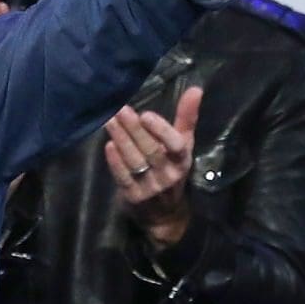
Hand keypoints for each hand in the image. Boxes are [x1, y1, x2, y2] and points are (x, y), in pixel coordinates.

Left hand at [105, 86, 201, 247]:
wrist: (165, 215)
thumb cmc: (173, 170)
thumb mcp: (184, 146)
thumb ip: (187, 118)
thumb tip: (195, 89)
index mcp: (182, 160)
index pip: (176, 145)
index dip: (161, 130)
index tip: (146, 114)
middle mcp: (168, 175)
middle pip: (151, 150)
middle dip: (134, 129)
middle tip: (119, 109)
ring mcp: (151, 188)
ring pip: (135, 162)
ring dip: (122, 140)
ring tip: (109, 121)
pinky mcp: (134, 197)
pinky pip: (123, 178)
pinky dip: (116, 162)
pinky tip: (108, 146)